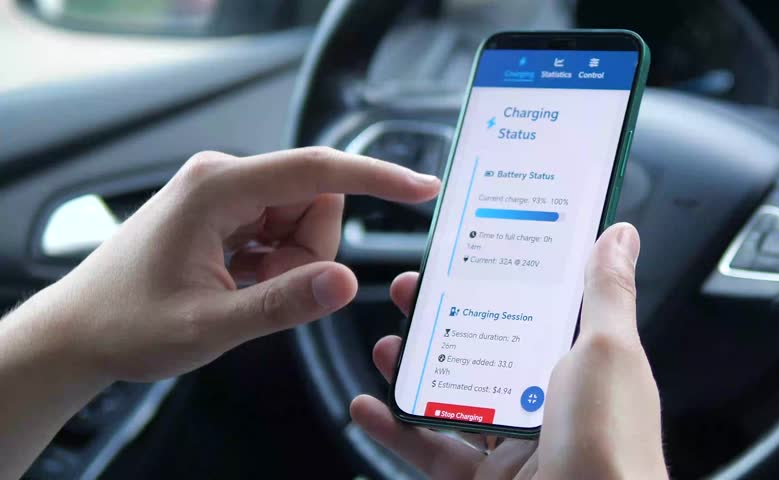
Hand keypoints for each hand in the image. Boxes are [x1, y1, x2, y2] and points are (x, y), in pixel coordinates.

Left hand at [0, 147, 439, 476]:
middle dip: (310, 252)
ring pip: (304, 220)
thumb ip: (283, 304)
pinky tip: (237, 284)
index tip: (421, 188)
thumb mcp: (211, 324)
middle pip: (316, 201)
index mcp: (217, 188)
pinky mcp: (227, 213)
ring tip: (243, 292)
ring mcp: (225, 195)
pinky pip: (283, 232)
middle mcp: (224, 178)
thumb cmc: (128, 324)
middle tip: (264, 291)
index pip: (317, 170)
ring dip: (292, 263)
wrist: (80, 333)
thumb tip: (346, 282)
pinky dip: (276, 265)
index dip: (376, 178)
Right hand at [350, 223, 667, 478]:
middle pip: (485, 350)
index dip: (500, 280)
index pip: (536, 310)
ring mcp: (514, 448)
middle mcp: (550, 405)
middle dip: (443, 319)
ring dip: (413, 370)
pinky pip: (429, 452)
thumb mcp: (609, 350)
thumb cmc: (610, 443)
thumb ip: (606, 291)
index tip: (467, 254)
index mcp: (584, 367)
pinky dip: (393, 431)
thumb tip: (620, 235)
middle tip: (411, 292)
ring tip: (387, 344)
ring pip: (452, 399)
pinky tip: (368, 406)